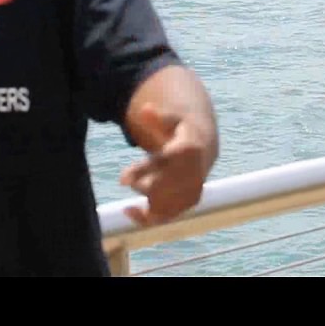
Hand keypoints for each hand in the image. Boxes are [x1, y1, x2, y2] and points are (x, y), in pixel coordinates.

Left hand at [119, 103, 209, 226]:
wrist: (203, 146)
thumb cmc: (178, 131)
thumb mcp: (169, 120)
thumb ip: (156, 118)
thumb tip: (145, 109)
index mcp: (188, 149)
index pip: (162, 163)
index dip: (141, 172)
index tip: (121, 180)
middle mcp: (194, 172)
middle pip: (161, 187)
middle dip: (141, 184)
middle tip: (128, 178)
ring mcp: (194, 189)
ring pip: (164, 204)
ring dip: (145, 198)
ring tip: (135, 188)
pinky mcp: (190, 201)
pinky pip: (169, 215)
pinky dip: (148, 217)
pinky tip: (130, 210)